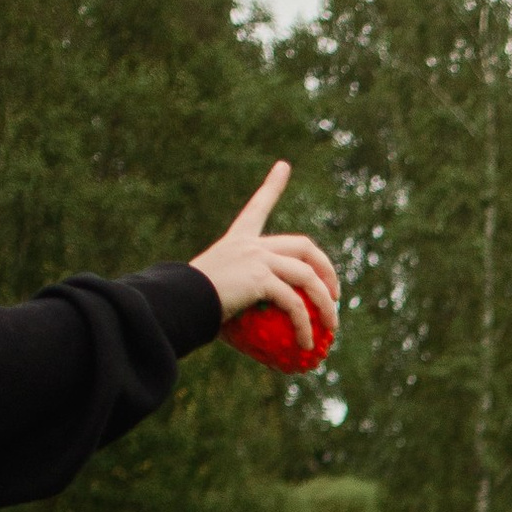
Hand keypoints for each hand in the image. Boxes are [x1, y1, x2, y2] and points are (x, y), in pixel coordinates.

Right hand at [188, 162, 339, 348]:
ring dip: (326, 303)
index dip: (272, 185)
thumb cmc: (190, 304)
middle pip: (303, 246)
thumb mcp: (214, 293)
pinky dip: (305, 325)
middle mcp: (250, 244)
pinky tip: (306, 344)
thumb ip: (234, 299)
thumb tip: (241, 329)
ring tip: (332, 327)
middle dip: (327, 269)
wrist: (177, 302)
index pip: (258, 207)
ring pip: (307, 276)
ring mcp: (257, 258)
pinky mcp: (260, 277)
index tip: (284, 166)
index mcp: (238, 241)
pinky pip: (294, 303)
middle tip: (335, 294)